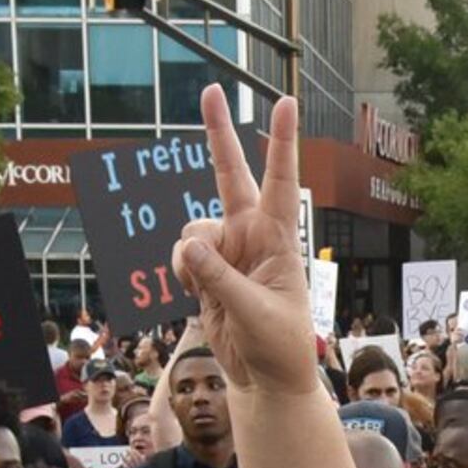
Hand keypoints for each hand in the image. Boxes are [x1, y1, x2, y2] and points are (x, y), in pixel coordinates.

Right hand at [170, 87, 318, 394]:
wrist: (264, 377)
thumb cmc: (278, 345)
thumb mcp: (254, 314)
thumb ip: (219, 280)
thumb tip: (187, 246)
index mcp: (278, 238)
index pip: (280, 181)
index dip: (280, 141)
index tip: (285, 102)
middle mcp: (253, 235)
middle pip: (230, 175)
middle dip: (218, 134)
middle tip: (210, 90)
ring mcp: (228, 249)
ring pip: (193, 227)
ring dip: (190, 255)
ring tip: (204, 288)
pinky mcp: (207, 269)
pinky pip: (181, 254)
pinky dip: (181, 272)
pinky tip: (196, 294)